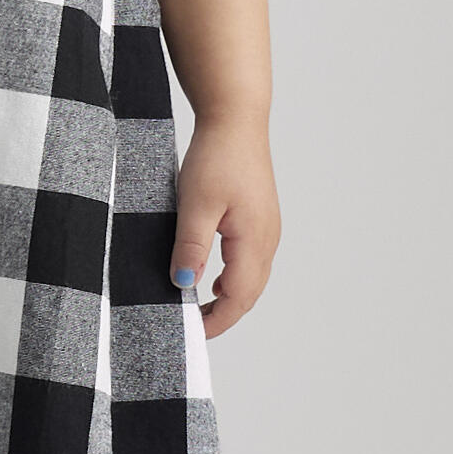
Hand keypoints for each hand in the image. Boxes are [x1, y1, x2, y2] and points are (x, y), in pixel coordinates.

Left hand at [170, 123, 278, 335]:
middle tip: (192, 327)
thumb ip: (191, 246)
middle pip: (249, 293)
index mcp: (254, 240)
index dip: (216, 320)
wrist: (235, 120)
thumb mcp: (196, 204)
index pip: (237, 296)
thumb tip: (184, 283)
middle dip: (222, 315)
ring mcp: (267, 229)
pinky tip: (212, 278)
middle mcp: (268, 239)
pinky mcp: (260, 219)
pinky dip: (233, 278)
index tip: (191, 333)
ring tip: (198, 308)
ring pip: (251, 278)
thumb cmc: (217, 156)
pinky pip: (251, 261)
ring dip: (228, 297)